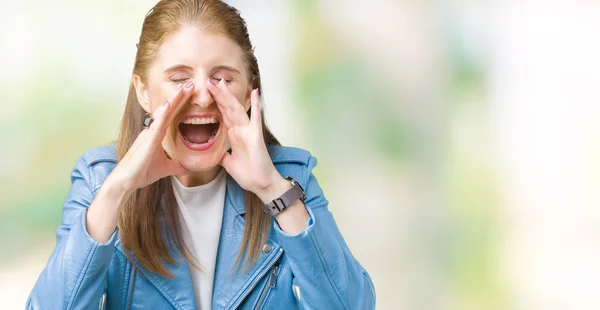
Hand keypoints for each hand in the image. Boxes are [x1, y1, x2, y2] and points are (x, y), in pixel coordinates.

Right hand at [108, 82, 194, 193]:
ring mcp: (150, 133)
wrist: (127, 181)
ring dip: (174, 99)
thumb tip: (188, 168)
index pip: (172, 116)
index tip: (190, 93)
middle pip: (169, 110)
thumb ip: (177, 166)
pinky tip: (170, 103)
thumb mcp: (166, 169)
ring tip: (184, 87)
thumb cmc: (142, 173)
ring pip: (164, 112)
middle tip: (191, 83)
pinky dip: (164, 112)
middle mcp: (152, 130)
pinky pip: (158, 123)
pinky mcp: (148, 139)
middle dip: (180, 96)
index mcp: (156, 135)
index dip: (181, 104)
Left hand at [207, 79, 285, 201]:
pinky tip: (255, 92)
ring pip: (237, 110)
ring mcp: (248, 131)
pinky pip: (255, 119)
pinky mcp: (256, 136)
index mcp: (234, 135)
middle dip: (219, 94)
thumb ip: (223, 154)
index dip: (216, 102)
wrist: (261, 184)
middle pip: (228, 108)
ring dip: (229, 96)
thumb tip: (214, 152)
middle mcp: (241, 130)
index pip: (223, 115)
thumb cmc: (248, 174)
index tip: (207, 91)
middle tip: (210, 80)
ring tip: (221, 82)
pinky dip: (255, 105)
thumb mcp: (228, 163)